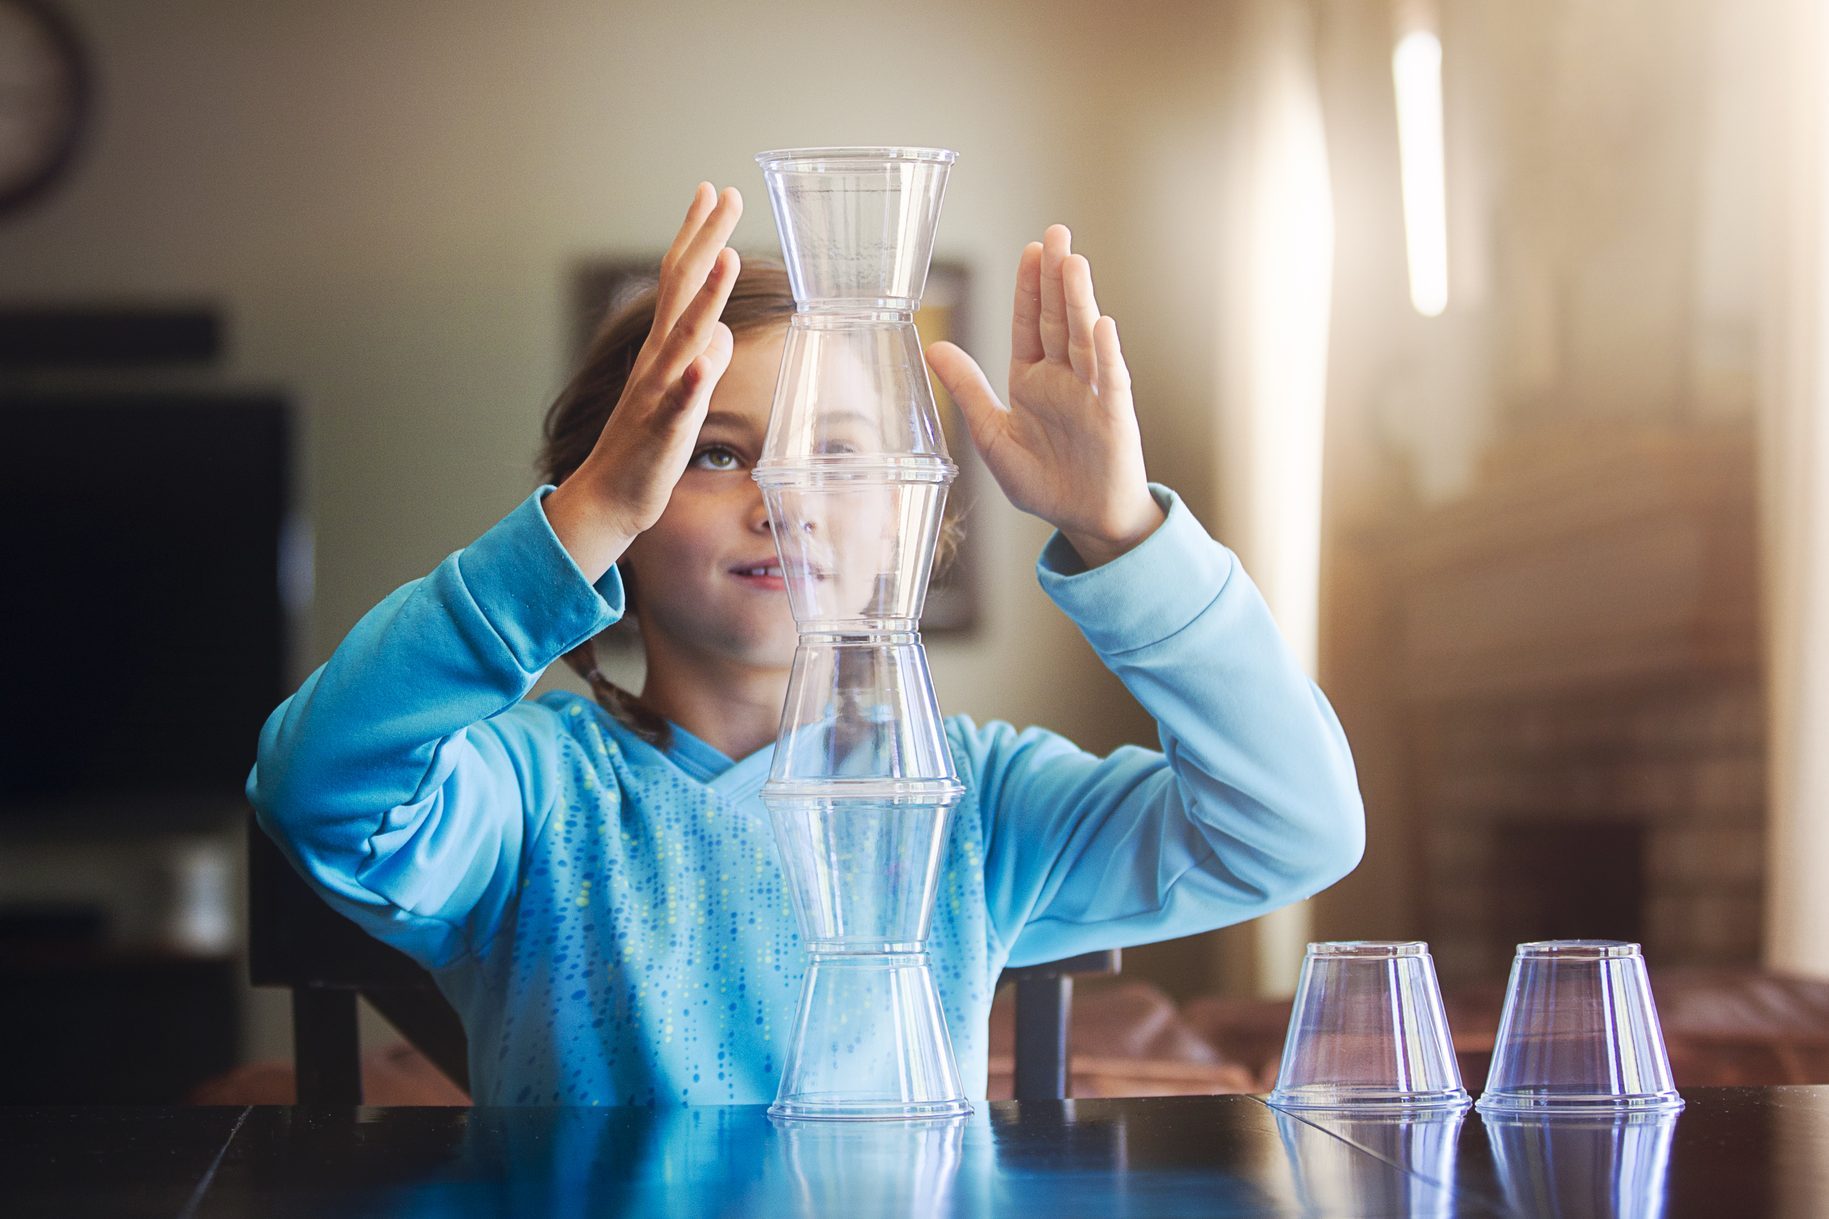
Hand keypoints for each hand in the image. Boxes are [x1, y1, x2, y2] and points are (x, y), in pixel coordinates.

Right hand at [546, 183, 742, 581]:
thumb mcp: (684, 395)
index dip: (697, 235)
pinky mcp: (662, 432)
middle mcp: (657, 360)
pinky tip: (705, 358)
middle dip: (703, 241)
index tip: (714, 191)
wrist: (610, 498)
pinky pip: (677, 404)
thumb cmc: (647, 446)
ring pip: (682, 339)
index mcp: (664, 348)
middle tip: (725, 195)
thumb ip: (705, 359)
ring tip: (724, 257)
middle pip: (681, 290)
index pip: (680, 279)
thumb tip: (726, 331)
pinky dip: (691, 380)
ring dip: (703, 298)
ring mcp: (657, 394)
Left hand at [926, 225, 1163, 568]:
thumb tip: (932, 346)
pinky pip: (1109, 378)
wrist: (1084, 518)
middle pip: (1058, 318)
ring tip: (1074, 262)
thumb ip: (966, 389)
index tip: (1030, 250)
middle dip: (1055, 277)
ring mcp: (1090, 392)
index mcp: (1031, 379)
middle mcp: (1063, 377)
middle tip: (1056, 233)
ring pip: (1083, 338)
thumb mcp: (991, 435)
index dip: (1028, 288)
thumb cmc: (1041, 481)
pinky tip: (1102, 324)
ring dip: (1079, 301)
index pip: (1028, 323)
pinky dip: (1106, 352)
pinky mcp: (1113, 414)